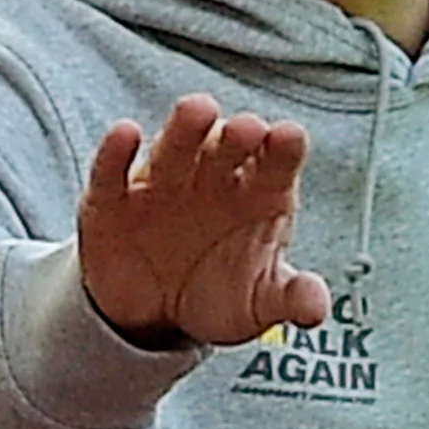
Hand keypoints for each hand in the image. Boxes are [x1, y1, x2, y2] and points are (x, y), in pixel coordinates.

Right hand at [78, 95, 327, 349]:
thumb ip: (289, 298)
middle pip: (228, 148)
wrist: (156, 318)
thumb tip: (315, 308)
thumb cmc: (218, 293)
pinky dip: (116, 153)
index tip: (289, 137)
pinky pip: (113, 173)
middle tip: (248, 128)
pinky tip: (126, 133)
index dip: (283, 148)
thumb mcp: (259, 304)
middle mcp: (212, 179)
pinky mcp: (113, 202)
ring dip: (186, 130)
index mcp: (258, 194)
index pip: (276, 163)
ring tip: (199, 110)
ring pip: (175, 149)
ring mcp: (163, 184)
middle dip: (237, 136)